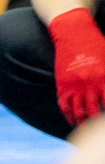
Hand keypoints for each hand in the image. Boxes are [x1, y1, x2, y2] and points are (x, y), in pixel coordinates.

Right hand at [52, 8, 104, 126]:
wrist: (72, 31)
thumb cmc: (97, 45)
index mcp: (104, 78)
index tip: (104, 123)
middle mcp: (89, 84)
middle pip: (96, 113)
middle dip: (98, 122)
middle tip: (99, 131)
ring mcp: (74, 85)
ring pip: (79, 112)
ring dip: (84, 124)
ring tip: (88, 131)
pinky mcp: (62, 84)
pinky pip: (64, 106)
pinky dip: (69, 116)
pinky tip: (74, 122)